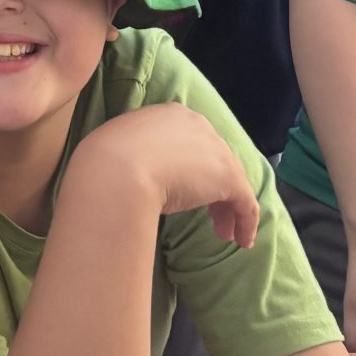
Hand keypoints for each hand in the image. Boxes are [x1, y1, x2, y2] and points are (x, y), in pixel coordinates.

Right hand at [75, 102, 262, 250]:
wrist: (117, 170)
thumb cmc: (110, 159)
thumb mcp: (126, 146)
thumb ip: (143, 152)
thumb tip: (143, 171)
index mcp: (172, 115)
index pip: (194, 143)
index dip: (196, 169)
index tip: (191, 191)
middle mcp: (199, 126)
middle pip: (217, 160)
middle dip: (216, 190)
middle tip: (212, 218)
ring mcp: (216, 151)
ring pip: (233, 181)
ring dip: (229, 208)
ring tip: (223, 234)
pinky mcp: (228, 178)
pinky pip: (245, 203)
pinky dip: (245, 222)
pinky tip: (240, 241)